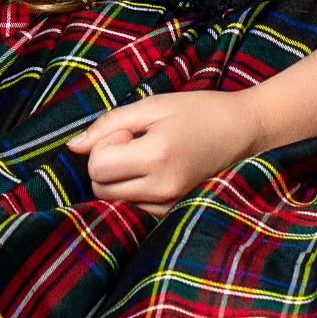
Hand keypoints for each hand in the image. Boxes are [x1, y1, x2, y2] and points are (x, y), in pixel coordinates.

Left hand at [76, 87, 263, 210]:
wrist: (243, 130)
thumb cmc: (198, 111)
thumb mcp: (151, 106)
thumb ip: (108, 124)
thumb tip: (73, 147)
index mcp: (156, 157)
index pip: (96, 168)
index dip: (105, 144)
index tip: (130, 131)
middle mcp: (163, 188)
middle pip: (100, 188)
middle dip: (107, 163)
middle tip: (136, 141)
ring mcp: (170, 204)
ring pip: (115, 200)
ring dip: (120, 178)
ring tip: (150, 155)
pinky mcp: (173, 211)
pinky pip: (134, 206)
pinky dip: (135, 189)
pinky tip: (157, 170)